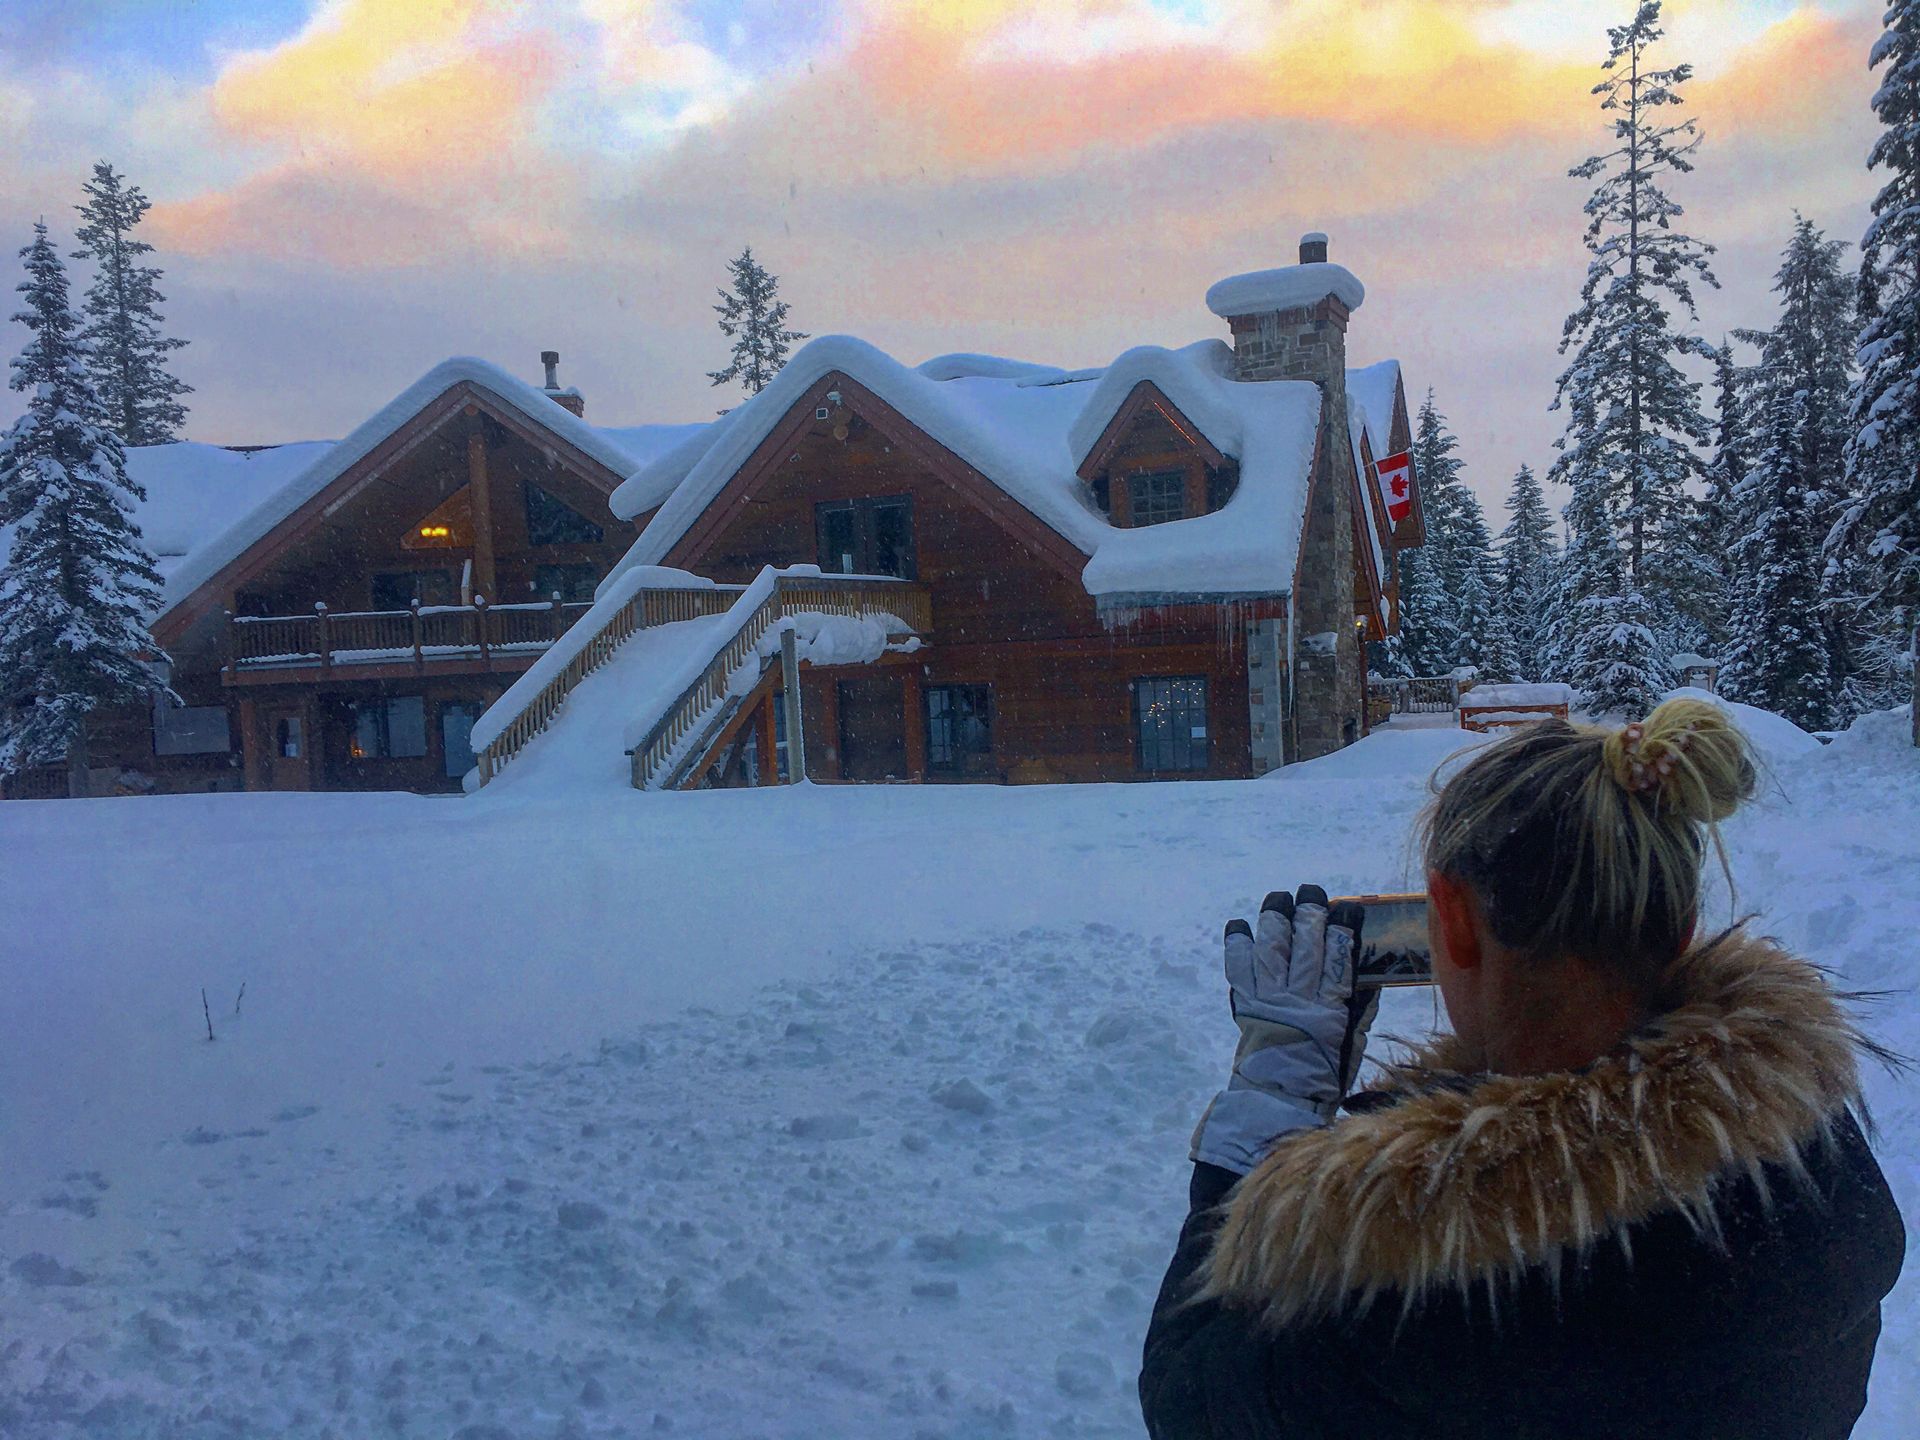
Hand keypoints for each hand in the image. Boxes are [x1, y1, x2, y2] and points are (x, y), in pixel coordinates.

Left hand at [1189, 886, 1379, 1174]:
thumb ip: (1359, 1009)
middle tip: (1310, 892)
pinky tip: (1239, 926)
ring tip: (1278, 899)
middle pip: (1304, 948)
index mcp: (1330, 1012)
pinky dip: (1238, 946)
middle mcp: (1298, 1001)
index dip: (1342, 932)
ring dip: (1274, 920)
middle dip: (1308, 915)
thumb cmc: (1322, 1075)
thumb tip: (1369, 975)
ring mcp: (1269, 1001)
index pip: (1340, 963)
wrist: (1278, 1101)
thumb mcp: (1350, 1044)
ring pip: (1272, 951)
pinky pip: (1239, 969)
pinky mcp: (1246, 1005)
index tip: (1347, 908)